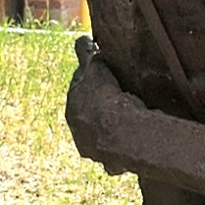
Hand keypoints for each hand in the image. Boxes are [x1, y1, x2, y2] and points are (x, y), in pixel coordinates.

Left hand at [64, 40, 137, 172]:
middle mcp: (78, 131)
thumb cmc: (104, 96)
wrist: (118, 129)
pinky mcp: (109, 164)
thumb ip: (86, 54)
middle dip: (101, 110)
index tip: (104, 82)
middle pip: (90, 117)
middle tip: (119, 102)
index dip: (94, 85)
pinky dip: (122, 155)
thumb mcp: (94, 68)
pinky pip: (116, 159)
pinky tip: (132, 149)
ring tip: (129, 124)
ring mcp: (92, 149)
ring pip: (102, 139)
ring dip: (112, 132)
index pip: (81, 93)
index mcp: (72, 107)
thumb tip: (81, 40)